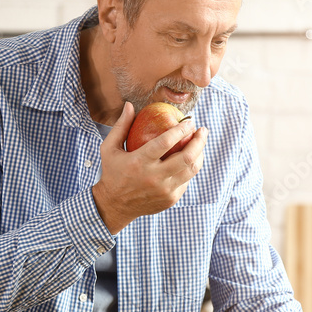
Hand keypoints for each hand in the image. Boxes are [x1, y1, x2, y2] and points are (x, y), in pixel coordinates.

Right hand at [91, 102, 206, 232]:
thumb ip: (121, 126)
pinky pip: (186, 180)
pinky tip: (191, 158)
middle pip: (186, 157)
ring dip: (200, 153)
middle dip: (199, 140)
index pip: (165, 142)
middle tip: (202, 130)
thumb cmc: (112, 172)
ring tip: (200, 142)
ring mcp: (164, 190)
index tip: (190, 121)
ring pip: (191, 170)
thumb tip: (129, 105)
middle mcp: (153, 178)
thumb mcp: (109, 149)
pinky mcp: (170, 199)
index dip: (181, 129)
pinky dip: (190, 167)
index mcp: (138, 162)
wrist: (114, 206)